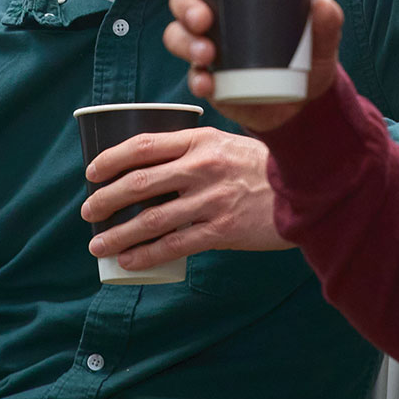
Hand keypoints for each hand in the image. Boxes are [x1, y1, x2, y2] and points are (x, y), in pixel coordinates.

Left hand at [81, 126, 293, 270]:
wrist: (310, 188)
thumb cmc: (264, 165)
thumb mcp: (228, 142)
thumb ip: (195, 150)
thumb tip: (151, 170)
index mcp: (201, 138)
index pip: (143, 145)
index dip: (111, 159)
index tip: (91, 172)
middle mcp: (202, 167)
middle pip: (139, 183)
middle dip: (106, 200)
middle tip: (88, 211)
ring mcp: (211, 200)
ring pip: (151, 219)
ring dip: (118, 234)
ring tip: (98, 244)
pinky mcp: (223, 230)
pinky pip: (175, 245)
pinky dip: (146, 254)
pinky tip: (129, 260)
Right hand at [161, 0, 345, 132]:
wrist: (305, 103)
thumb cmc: (307, 55)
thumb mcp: (322, 37)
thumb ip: (327, 22)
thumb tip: (323, 4)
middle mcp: (214, 15)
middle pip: (182, 0)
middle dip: (186, 6)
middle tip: (203, 18)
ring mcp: (207, 48)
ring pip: (178, 37)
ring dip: (186, 42)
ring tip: (207, 54)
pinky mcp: (209, 80)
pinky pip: (193, 77)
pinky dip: (197, 80)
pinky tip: (207, 83)